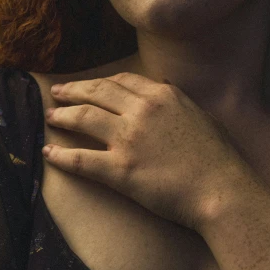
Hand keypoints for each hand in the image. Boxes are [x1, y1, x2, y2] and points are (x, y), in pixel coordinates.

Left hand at [42, 72, 252, 231]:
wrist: (221, 189)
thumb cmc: (216, 156)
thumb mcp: (200, 114)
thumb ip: (177, 98)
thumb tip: (163, 83)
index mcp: (162, 95)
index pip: (121, 81)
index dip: (99, 82)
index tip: (88, 86)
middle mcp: (142, 110)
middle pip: (97, 93)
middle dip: (73, 91)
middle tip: (57, 93)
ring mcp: (129, 139)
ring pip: (84, 118)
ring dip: (62, 116)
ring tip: (50, 117)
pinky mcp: (120, 170)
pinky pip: (81, 159)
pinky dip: (60, 155)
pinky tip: (48, 153)